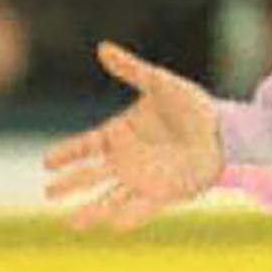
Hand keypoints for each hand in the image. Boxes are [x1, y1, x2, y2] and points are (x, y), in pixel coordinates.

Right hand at [43, 40, 222, 229]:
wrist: (225, 131)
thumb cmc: (191, 107)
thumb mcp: (161, 83)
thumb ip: (132, 70)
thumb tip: (103, 47)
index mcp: (119, 134)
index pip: (85, 146)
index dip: (66, 153)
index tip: (46, 162)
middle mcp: (126, 160)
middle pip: (91, 175)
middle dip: (70, 184)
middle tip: (48, 193)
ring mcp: (143, 179)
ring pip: (110, 198)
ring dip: (92, 211)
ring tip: (72, 224)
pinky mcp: (165, 193)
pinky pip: (143, 207)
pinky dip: (130, 216)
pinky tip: (115, 224)